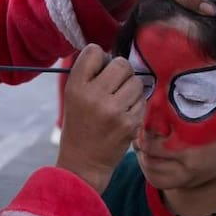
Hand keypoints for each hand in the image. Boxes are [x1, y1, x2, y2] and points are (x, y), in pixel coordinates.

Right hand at [56, 44, 144, 193]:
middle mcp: (93, 96)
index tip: (99, 72)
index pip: (94, 51)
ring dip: (131, 89)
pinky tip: (124, 116)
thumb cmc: (80, 127)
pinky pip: (142, 101)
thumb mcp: (73, 97)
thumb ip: (89, 74)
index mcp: (75, 86)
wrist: (83, 164)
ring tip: (120, 103)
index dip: (100, 59)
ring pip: (136, 82)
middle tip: (115, 86)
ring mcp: (113, 110)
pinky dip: (136, 106)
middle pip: (121, 63)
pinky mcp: (129, 123)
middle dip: (122, 72)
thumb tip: (113, 55)